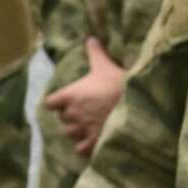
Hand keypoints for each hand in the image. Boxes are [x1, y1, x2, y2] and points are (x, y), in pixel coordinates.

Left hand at [44, 37, 125, 155]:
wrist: (137, 105)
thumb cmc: (118, 84)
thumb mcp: (105, 65)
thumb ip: (94, 53)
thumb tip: (90, 38)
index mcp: (69, 95)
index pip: (50, 103)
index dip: (57, 103)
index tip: (66, 101)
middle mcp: (71, 114)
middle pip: (62, 119)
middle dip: (70, 117)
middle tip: (83, 113)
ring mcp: (82, 130)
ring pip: (70, 134)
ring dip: (77, 132)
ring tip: (88, 127)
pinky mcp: (94, 142)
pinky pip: (82, 149)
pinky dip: (86, 146)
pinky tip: (95, 141)